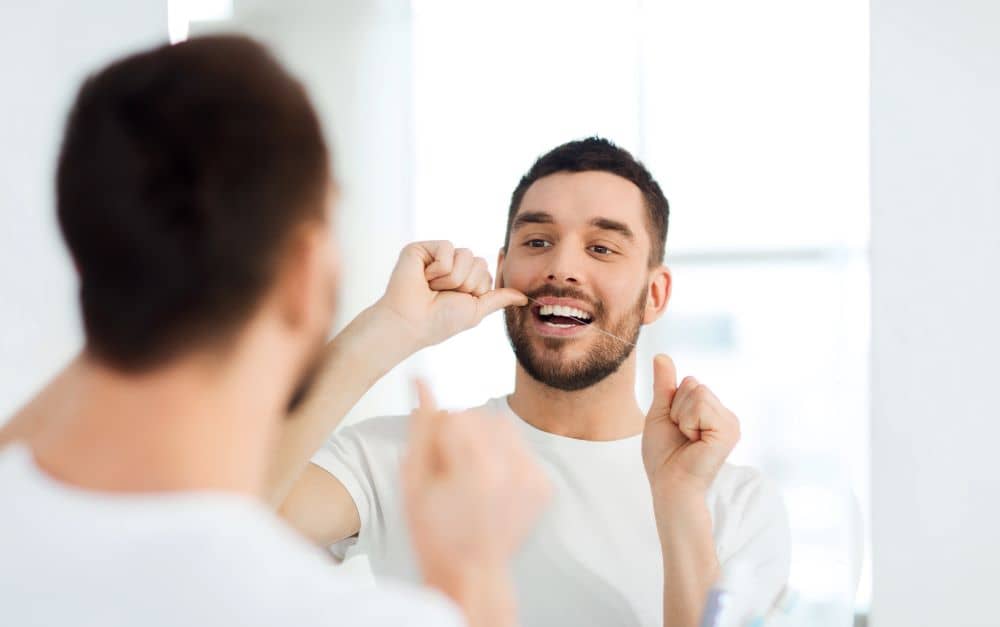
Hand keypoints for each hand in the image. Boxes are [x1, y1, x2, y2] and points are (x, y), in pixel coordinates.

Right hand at [374, 241, 526, 350]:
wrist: (411, 322)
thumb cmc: (440, 321)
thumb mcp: (476, 310)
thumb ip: (498, 298)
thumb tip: (523, 297)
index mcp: (463, 279)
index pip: (486, 271)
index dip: (477, 287)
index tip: (461, 298)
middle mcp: (450, 265)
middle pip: (479, 261)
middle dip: (465, 283)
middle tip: (442, 295)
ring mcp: (435, 256)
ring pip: (465, 254)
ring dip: (451, 279)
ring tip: (432, 288)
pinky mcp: (422, 248)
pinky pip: (447, 248)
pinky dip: (438, 268)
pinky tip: (424, 278)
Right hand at [402, 381, 549, 624]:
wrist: (471, 573)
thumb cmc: (434, 531)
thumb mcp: (414, 479)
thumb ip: (420, 425)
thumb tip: (420, 378)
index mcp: (477, 466)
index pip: (453, 417)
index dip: (436, 438)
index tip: (435, 467)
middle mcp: (512, 467)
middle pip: (479, 416)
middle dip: (461, 434)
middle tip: (451, 473)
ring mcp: (533, 476)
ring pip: (502, 426)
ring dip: (483, 439)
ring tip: (470, 475)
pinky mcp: (544, 484)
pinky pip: (520, 447)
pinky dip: (504, 456)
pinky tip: (490, 485)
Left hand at [641, 355, 739, 497]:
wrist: (669, 483)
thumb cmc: (664, 455)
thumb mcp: (660, 412)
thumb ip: (665, 385)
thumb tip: (661, 355)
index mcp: (712, 412)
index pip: (690, 382)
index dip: (673, 402)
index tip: (676, 427)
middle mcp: (725, 415)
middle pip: (694, 383)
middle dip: (676, 408)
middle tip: (681, 435)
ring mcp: (730, 423)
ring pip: (697, 391)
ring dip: (681, 416)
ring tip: (688, 439)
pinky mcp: (729, 430)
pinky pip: (700, 403)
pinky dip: (688, 421)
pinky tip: (695, 442)